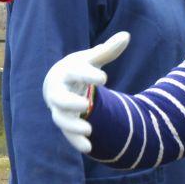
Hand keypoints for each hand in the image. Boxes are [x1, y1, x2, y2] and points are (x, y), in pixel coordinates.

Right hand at [43, 31, 130, 154]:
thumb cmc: (77, 69)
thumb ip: (107, 50)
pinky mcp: (65, 122)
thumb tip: (126, 36)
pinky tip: (89, 147)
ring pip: (61, 119)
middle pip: (59, 98)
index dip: (88, 75)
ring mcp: (60, 109)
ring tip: (89, 131)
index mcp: (66, 73)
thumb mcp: (91, 59)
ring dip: (72, 126)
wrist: (58, 83)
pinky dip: (76, 141)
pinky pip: (67, 134)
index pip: (75, 73)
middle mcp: (59, 91)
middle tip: (86, 104)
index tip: (104, 78)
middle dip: (71, 102)